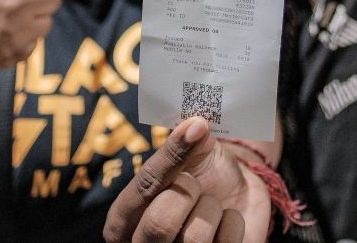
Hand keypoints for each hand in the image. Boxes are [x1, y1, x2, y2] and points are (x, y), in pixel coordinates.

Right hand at [104, 118, 270, 242]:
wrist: (233, 200)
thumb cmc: (200, 177)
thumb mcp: (188, 155)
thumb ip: (186, 140)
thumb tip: (196, 124)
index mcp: (123, 220)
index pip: (144, 186)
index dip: (171, 157)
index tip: (195, 127)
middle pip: (160, 224)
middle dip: (187, 193)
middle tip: (195, 185)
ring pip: (195, 238)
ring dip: (212, 209)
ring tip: (210, 205)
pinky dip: (233, 223)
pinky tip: (225, 223)